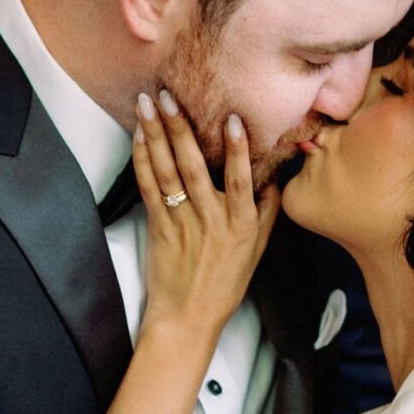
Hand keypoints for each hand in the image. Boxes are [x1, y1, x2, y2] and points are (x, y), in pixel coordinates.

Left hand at [134, 90, 278, 347]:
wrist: (188, 316)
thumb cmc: (225, 282)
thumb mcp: (258, 248)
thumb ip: (266, 210)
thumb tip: (275, 176)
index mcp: (240, 224)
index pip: (241, 180)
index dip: (237, 150)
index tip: (232, 119)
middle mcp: (211, 220)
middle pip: (194, 168)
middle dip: (180, 129)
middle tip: (169, 96)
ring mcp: (182, 223)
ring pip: (167, 173)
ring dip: (155, 135)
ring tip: (147, 104)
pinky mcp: (158, 228)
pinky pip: (149, 188)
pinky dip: (142, 160)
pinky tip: (139, 136)